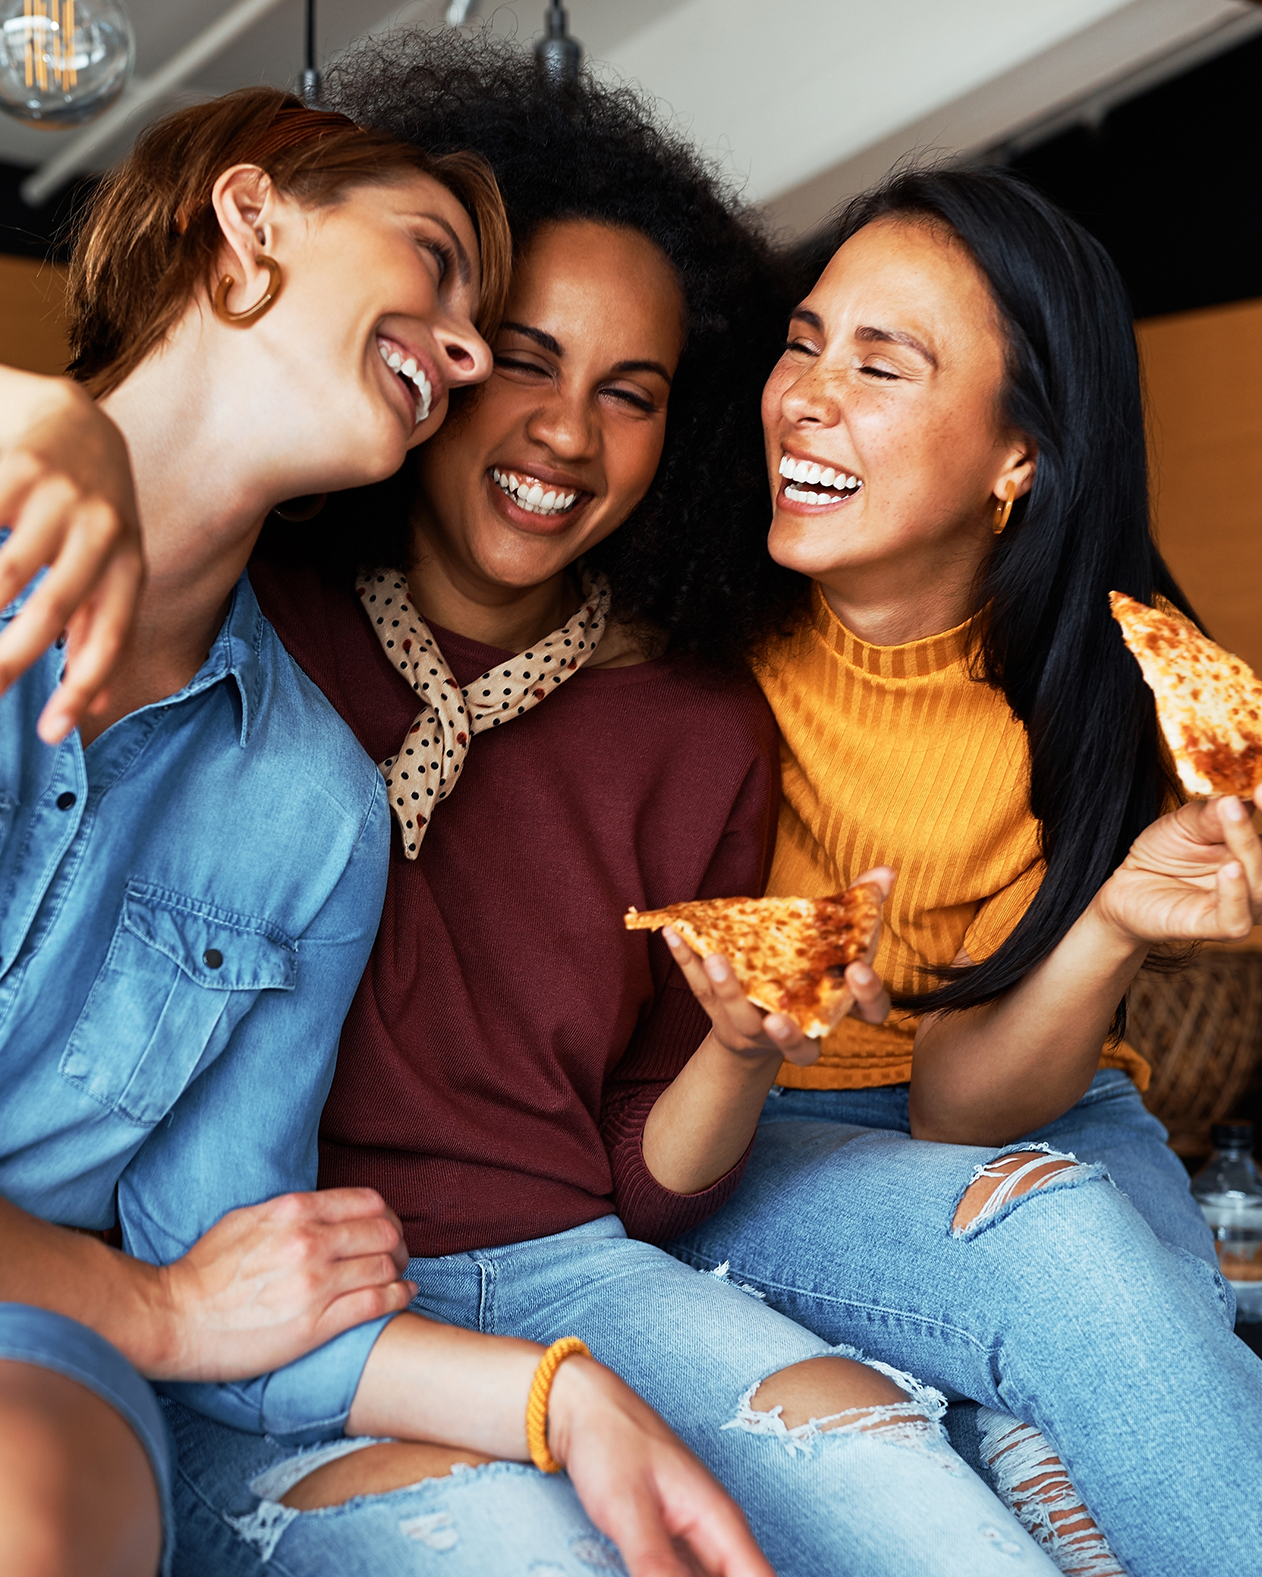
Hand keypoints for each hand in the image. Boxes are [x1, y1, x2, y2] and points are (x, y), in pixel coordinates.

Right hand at [0, 368, 143, 744]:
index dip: (82, 686)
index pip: (111, 635)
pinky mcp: (20, 465)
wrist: (74, 414)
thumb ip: (99, 626)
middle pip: (51, 608)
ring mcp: (61, 495)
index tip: (52, 732)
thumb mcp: (112, 564)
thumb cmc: (88, 510)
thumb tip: (94, 707)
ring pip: (8, 572)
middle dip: (10, 660)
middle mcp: (104, 528)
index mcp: (130, 561)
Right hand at [152, 1188, 414, 1381]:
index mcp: (294, 1211)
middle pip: (385, 1232)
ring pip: (385, 1267)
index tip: (387, 1228)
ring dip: (400, 1272)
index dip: (388, 1215)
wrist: (174, 1318)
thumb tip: (324, 1208)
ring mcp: (315, 1284)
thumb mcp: (248, 1218)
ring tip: (399, 1278)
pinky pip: (376, 1304)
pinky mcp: (315, 1325)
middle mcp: (310, 1242)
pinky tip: (404, 1297)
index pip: (369, 1202)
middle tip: (398, 1255)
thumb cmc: (205, 1270)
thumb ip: (291, 1211)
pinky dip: (398, 1298)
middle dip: (399, 1243)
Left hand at [549, 1357, 771, 1576]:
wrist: (584, 1405)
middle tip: (657, 1572)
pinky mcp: (670, 1540)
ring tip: (647, 1568)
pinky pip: (685, 1575)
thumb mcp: (628, 1510)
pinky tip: (644, 1573)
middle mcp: (716, 1532)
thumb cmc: (610, 1442)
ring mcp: (694, 1536)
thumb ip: (655, 1566)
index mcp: (720, 1521)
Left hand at [662, 868, 894, 1068]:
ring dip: (729, 991)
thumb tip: (887, 870)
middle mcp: (801, 1031)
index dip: (867, 995)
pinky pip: (700, 989)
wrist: (762, 1030)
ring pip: (743, 1019)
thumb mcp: (838, 946)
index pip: (866, 1011)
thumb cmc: (810, 976)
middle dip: (789, 1032)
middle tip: (777, 1016)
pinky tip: (674, 932)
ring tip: (717, 959)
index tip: (858, 970)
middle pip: (799, 1042)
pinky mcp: (722, 1015)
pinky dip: (686, 960)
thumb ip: (861, 908)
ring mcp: (757, 1031)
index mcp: (836, 1010)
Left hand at [1093, 789, 1261, 947]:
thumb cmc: (1162, 853)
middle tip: (1258, 792)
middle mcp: (1256, 881)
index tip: (1259, 787)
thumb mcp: (1185, 824)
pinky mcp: (1217, 929)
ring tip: (1232, 814)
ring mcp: (1241, 907)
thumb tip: (1238, 798)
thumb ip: (1213, 816)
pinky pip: (1236, 918)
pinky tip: (1230, 869)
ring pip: (1261, 886)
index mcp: (1255, 853)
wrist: (1127, 886)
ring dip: (1250, 848)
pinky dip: (1235, 894)